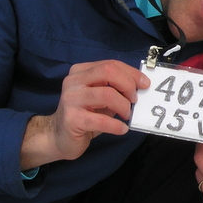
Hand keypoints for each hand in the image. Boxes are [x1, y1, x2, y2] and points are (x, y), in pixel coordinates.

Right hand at [20, 60, 149, 169]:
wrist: (58, 137)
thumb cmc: (84, 115)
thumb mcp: (100, 97)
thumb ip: (114, 88)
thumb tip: (140, 85)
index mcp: (80, 72)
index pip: (110, 64)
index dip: (131, 73)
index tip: (145, 84)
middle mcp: (74, 81)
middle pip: (108, 72)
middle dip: (128, 85)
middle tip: (134, 100)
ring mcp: (71, 99)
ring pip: (107, 94)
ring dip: (123, 106)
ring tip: (127, 115)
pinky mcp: (72, 119)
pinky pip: (101, 120)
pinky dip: (116, 125)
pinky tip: (122, 129)